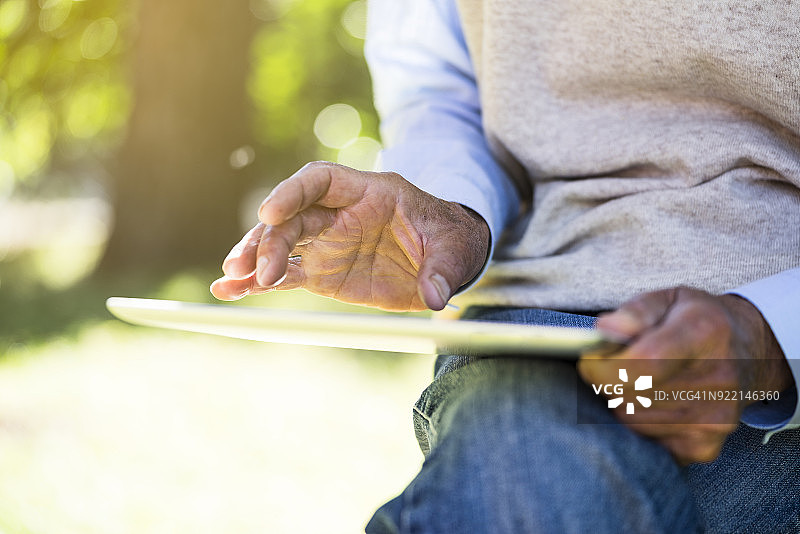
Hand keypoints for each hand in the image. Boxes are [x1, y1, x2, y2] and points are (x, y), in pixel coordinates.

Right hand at [210, 162, 489, 311]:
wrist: (444, 259)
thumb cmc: (450, 240)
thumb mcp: (456, 249)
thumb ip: (444, 269)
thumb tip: (435, 296)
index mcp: (369, 192)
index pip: (321, 181)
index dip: (293, 192)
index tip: (270, 211)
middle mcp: (338, 214)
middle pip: (292, 217)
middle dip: (267, 239)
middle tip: (252, 269)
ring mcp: (326, 243)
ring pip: (279, 244)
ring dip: (253, 260)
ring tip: (231, 282)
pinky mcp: (321, 272)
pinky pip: (284, 275)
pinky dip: (258, 284)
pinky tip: (231, 294)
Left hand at [578, 287, 793, 464]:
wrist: (750, 353)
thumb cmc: (697, 321)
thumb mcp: (669, 298)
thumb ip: (636, 311)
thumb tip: (605, 330)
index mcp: (704, 333)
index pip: (642, 364)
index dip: (603, 367)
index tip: (590, 360)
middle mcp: (716, 379)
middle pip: (629, 396)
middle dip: (607, 382)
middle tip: (615, 366)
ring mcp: (714, 418)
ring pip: (631, 421)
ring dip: (621, 403)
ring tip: (638, 381)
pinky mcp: (705, 445)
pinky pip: (646, 441)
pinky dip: (639, 424)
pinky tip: (654, 403)